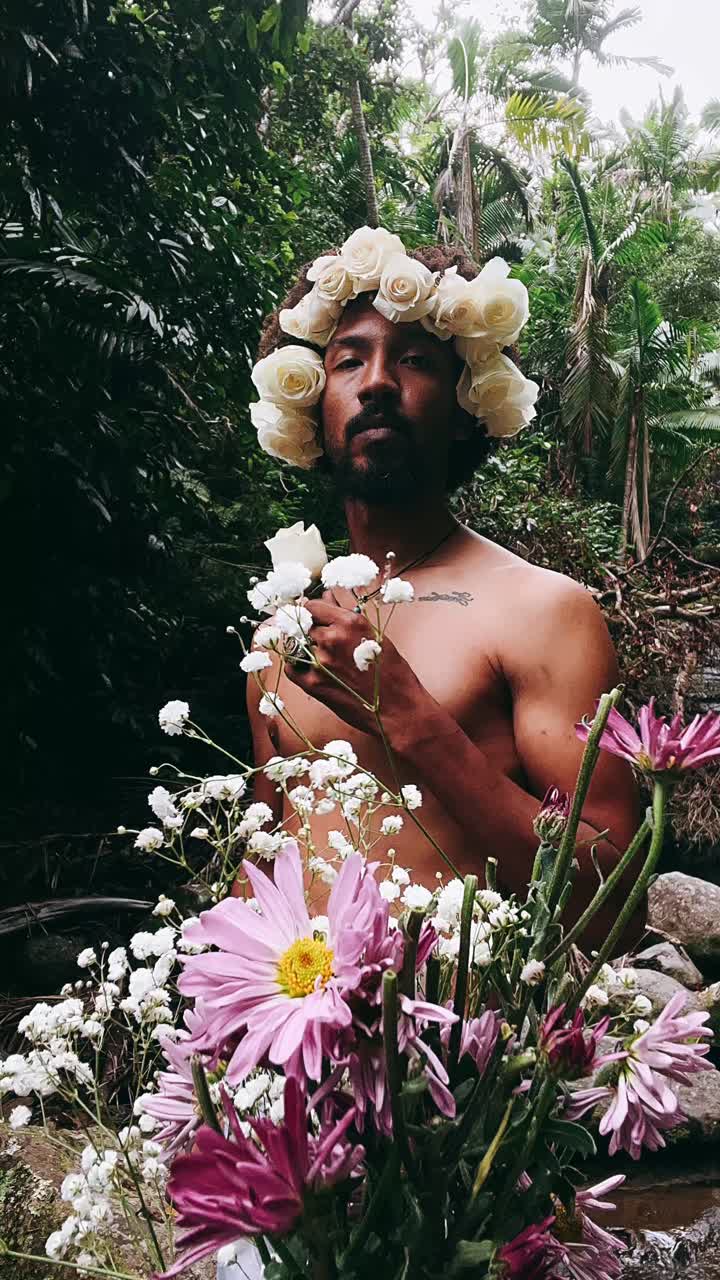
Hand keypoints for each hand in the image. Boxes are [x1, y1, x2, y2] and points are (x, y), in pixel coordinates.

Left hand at [285, 595, 428, 740]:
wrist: (399, 709)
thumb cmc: (393, 673)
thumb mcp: (376, 637)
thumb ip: (347, 616)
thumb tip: (327, 597)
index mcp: (350, 623)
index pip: (313, 606)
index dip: (313, 612)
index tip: (315, 618)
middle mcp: (333, 638)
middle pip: (304, 625)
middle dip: (311, 631)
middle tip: (321, 640)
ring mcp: (320, 661)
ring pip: (296, 645)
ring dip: (304, 648)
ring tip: (319, 656)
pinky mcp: (313, 684)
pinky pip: (292, 667)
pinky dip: (297, 666)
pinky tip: (309, 669)